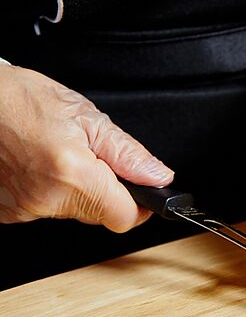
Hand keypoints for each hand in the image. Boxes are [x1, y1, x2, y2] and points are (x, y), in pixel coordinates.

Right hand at [0, 64, 172, 230]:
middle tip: (90, 157)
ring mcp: (23, 209)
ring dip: (77, 189)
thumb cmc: (18, 99)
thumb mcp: (86, 116)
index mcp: (72, 174)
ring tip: (59, 155)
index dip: (140, 204)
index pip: (125, 216)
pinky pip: (46, 208)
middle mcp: (46, 198)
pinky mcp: (8, 212)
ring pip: (74, 211)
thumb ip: (129, 153)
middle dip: (106, 190)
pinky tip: (39, 165)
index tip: (141, 190)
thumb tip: (159, 176)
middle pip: (100, 214)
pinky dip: (50, 191)